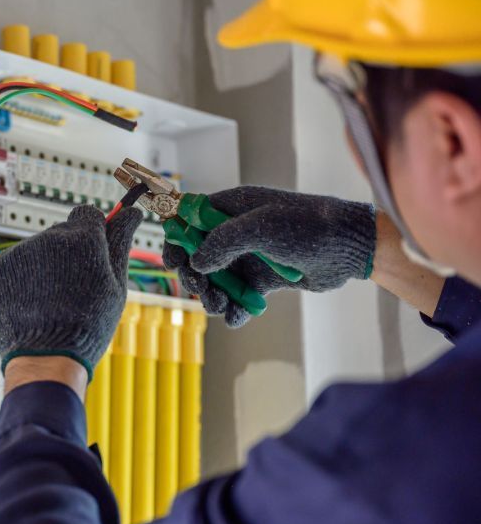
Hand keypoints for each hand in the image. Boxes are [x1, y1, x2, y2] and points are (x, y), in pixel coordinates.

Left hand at [0, 205, 142, 379]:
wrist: (46, 357)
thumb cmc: (88, 324)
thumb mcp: (116, 284)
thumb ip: (120, 242)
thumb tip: (130, 214)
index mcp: (82, 237)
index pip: (88, 214)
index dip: (95, 232)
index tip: (96, 251)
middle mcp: (48, 237)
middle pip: (62, 232)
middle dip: (71, 252)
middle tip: (77, 286)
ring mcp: (20, 252)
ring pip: (38, 249)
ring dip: (46, 266)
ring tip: (54, 300)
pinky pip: (16, 264)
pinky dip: (24, 279)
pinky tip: (34, 302)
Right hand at [163, 186, 375, 327]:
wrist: (350, 248)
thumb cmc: (307, 227)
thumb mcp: (261, 228)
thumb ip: (223, 242)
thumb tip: (196, 263)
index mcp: (231, 208)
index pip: (189, 219)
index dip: (177, 239)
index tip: (173, 261)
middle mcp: (236, 231)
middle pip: (197, 254)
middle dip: (194, 275)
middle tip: (200, 289)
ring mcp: (249, 256)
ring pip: (216, 279)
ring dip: (212, 296)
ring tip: (219, 306)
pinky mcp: (263, 279)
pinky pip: (239, 296)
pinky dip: (234, 308)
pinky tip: (238, 316)